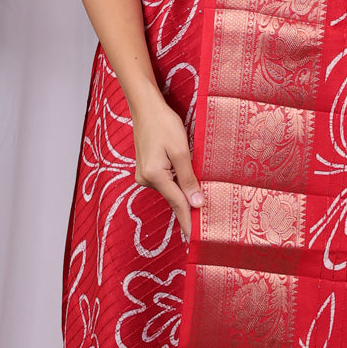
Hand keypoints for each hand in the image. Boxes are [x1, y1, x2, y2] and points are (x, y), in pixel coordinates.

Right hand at [129, 89, 202, 239]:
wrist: (145, 108)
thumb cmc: (164, 124)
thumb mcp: (180, 150)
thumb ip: (188, 178)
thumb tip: (196, 204)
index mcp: (153, 175)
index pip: (177, 203)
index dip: (188, 221)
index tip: (194, 239)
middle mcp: (145, 179)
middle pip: (173, 197)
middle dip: (188, 208)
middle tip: (203, 226)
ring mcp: (143, 175)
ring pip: (170, 189)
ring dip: (183, 192)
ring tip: (199, 201)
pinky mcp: (145, 170)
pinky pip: (165, 182)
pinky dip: (176, 184)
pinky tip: (186, 186)